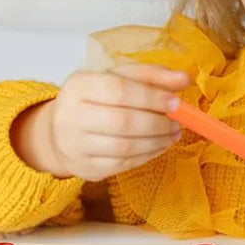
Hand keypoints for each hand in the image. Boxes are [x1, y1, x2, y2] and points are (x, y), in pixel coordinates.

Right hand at [47, 63, 192, 180]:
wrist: (60, 131)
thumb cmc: (96, 99)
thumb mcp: (119, 78)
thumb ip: (152, 76)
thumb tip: (184, 78)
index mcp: (79, 85)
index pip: (119, 90)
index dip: (151, 97)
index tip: (175, 102)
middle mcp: (70, 116)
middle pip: (122, 121)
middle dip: (157, 123)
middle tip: (178, 123)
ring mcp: (75, 146)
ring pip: (124, 147)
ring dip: (157, 142)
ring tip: (172, 134)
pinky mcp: (85, 168)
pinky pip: (123, 164)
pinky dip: (148, 155)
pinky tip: (159, 146)